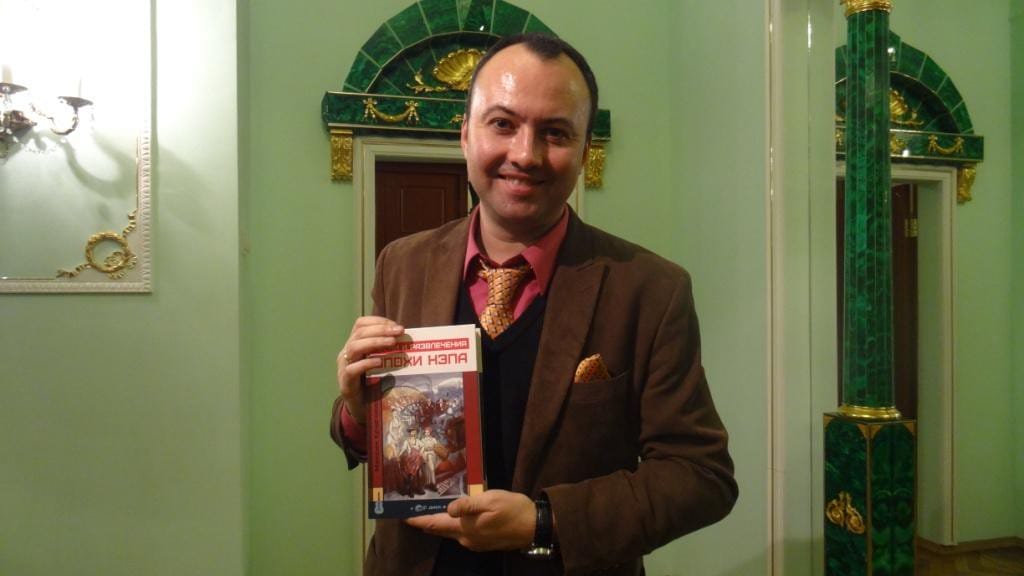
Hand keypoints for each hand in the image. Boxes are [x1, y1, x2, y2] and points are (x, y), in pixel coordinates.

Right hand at [336, 316, 403, 423]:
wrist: (360, 408)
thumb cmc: (372, 383)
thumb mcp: (380, 362)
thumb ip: (387, 350)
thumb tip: (406, 337)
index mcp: (354, 344)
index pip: (360, 324)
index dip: (378, 321)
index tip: (395, 325)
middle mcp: (346, 352)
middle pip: (359, 333)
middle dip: (381, 330)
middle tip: (399, 332)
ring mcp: (343, 367)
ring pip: (354, 347)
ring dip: (375, 342)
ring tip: (392, 343)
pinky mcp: (345, 382)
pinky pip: (352, 369)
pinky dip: (366, 363)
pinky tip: (380, 362)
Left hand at [405, 490, 535, 551]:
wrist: (535, 527)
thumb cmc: (513, 510)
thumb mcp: (491, 500)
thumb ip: (468, 504)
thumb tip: (447, 508)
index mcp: (465, 528)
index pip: (434, 524)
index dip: (418, 521)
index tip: (402, 516)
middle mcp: (466, 538)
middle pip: (440, 529)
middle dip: (425, 521)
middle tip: (412, 511)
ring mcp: (475, 542)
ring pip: (450, 532)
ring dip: (439, 523)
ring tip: (429, 511)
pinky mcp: (483, 542)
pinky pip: (461, 533)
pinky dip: (452, 525)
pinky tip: (452, 516)